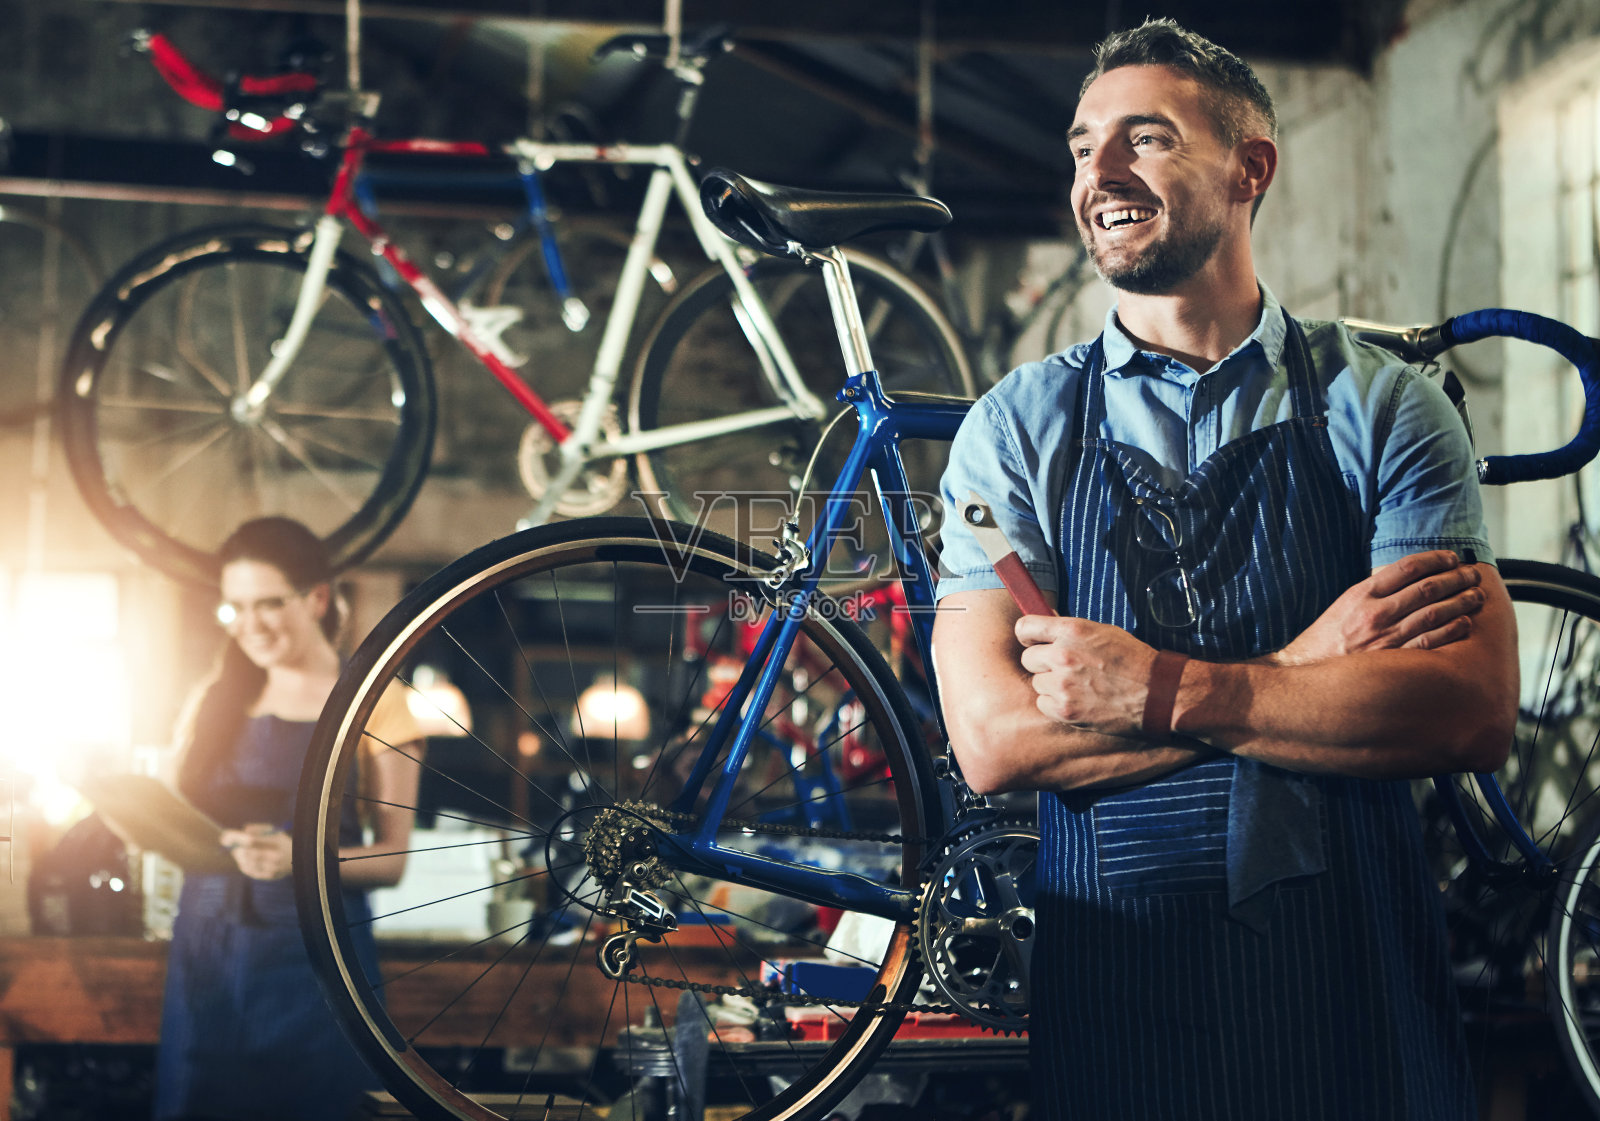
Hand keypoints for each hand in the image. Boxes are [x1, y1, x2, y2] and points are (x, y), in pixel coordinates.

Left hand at [222, 823, 291, 880]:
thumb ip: (259, 828)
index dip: (236, 838)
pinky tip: (244, 860)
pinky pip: (250, 871)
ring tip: (238, 852)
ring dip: (239, 857)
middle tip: (231, 845)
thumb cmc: (281, 842)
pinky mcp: (269, 876)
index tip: (225, 837)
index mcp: (276, 841)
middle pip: (247, 853)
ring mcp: (272, 867)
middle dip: (236, 849)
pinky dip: (243, 865)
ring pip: (247, 863)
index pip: (251, 840)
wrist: (297, 860)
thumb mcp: (274, 831)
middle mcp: (275, 855)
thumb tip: (244, 830)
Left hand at [1015, 615, 1158, 736]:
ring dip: (1051, 685)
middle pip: (1028, 659)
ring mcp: (1062, 685)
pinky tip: (1078, 701)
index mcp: (1072, 631)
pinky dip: (1056, 704)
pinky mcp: (1065, 710)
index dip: (1027, 635)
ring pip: (1037, 683)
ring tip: (1078, 686)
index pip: (1025, 627)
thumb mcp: (1103, 632)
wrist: (1158, 694)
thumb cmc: (1133, 660)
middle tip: (1064, 669)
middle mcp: (1063, 656)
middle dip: (1043, 663)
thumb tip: (1045, 630)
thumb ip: (1071, 632)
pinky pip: (1043, 704)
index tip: (1032, 641)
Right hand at [1271, 550, 1484, 666]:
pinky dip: (1451, 630)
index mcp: (1362, 594)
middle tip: (1473, 574)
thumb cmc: (1328, 637)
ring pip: (1434, 613)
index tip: (1451, 558)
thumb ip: (1375, 590)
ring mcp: (1385, 637)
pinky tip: (1465, 622)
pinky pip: (1430, 642)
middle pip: (1427, 588)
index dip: (1435, 559)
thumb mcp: (1345, 604)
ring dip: (1461, 601)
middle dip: (1456, 578)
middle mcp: (1375, 613)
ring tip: (1476, 595)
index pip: (1407, 567)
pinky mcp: (1393, 660)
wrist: (1307, 670)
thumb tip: (1410, 577)